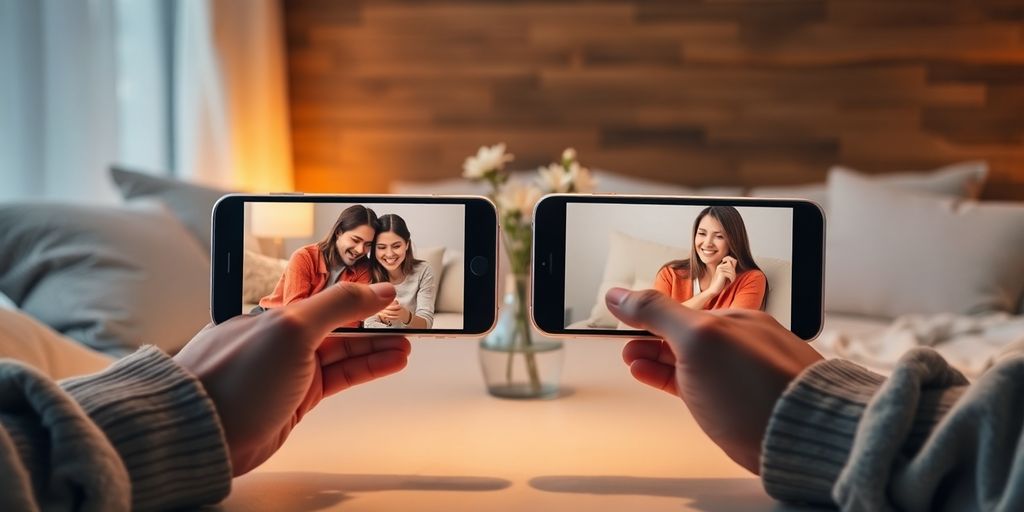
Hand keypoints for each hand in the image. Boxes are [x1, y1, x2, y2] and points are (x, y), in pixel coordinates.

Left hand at [174, 282, 410, 475]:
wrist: (203, 433)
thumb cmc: (230, 378)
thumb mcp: (291, 327)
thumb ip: (338, 305)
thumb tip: (376, 290)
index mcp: (276, 309)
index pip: (327, 291)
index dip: (359, 289)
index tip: (389, 289)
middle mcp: (283, 336)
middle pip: (340, 322)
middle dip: (375, 320)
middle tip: (405, 319)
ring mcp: (291, 368)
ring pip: (345, 351)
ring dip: (377, 346)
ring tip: (406, 343)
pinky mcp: (298, 397)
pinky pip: (341, 376)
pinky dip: (368, 368)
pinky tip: (389, 361)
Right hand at [605, 287, 822, 473]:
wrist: (802, 437)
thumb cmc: (759, 387)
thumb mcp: (698, 337)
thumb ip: (657, 312)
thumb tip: (620, 294)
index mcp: (735, 319)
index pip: (682, 308)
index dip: (648, 312)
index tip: (621, 317)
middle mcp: (740, 344)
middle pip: (684, 333)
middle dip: (650, 336)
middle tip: (625, 344)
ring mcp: (739, 375)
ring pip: (689, 361)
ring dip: (657, 358)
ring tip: (634, 361)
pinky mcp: (737, 405)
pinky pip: (696, 385)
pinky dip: (671, 379)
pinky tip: (657, 378)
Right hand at [709, 256, 736, 293]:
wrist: (714, 289)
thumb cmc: (720, 283)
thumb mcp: (726, 275)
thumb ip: (729, 269)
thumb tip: (735, 262)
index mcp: (720, 266)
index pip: (729, 258)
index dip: (733, 262)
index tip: (733, 271)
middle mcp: (719, 266)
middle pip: (731, 265)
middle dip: (734, 272)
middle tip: (733, 278)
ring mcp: (720, 269)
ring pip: (732, 270)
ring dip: (733, 276)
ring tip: (732, 280)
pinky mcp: (721, 273)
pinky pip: (730, 274)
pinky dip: (732, 279)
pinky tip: (730, 282)